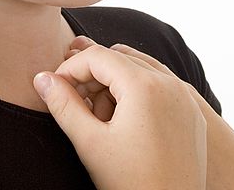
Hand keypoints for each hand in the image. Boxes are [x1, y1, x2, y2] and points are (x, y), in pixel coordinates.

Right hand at [65, 37, 233, 189]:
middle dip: (92, 76)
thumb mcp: (91, 144)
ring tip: (98, 115)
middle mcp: (170, 83)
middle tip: (75, 104)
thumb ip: (63, 105)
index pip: (98, 56)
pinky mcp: (191, 111)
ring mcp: (184, 96)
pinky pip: (160, 84)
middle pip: (119, 58)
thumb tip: (42, 78)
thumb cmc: (132, 186)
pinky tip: (123, 118)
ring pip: (139, 68)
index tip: (55, 88)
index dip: (70, 68)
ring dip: (113, 82)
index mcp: (145, 86)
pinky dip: (137, 90)